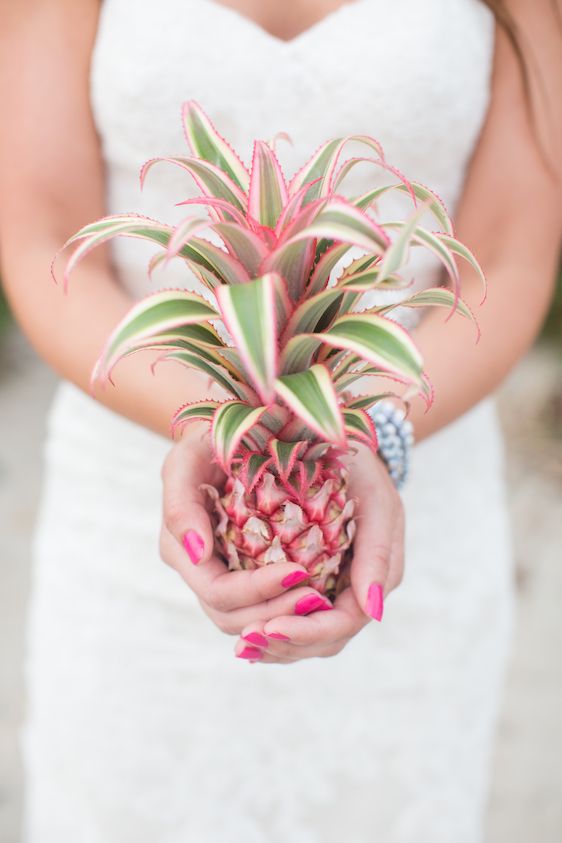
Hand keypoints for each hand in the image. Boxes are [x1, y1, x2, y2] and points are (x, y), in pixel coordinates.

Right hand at [160, 424, 334, 634]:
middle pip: (233, 616)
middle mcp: (196, 567)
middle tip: (319, 596)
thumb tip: (197, 553)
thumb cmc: (205, 441)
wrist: (233, 432)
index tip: (298, 571)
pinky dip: (284, 607)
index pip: (218, 592)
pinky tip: (316, 597)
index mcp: (180, 546)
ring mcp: (217, 572)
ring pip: (247, 620)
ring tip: (321, 599)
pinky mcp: (240, 570)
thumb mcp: (187, 459)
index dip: (256, 592)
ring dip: (284, 616)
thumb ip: (180, 504)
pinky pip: (259, 605)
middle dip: (275, 612)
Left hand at [232, 446, 404, 663]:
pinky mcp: (307, 580)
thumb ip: (378, 552)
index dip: (307, 632)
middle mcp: (354, 590)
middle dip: (285, 645)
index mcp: (374, 574)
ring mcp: (330, 588)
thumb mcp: (377, 500)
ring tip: (243, 641)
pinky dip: (267, 625)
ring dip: (273, 645)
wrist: (339, 442)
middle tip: (249, 638)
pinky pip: (287, 616)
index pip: (342, 623)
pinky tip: (243, 625)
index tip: (271, 627)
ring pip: (303, 638)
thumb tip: (372, 610)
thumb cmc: (360, 469)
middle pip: (321, 641)